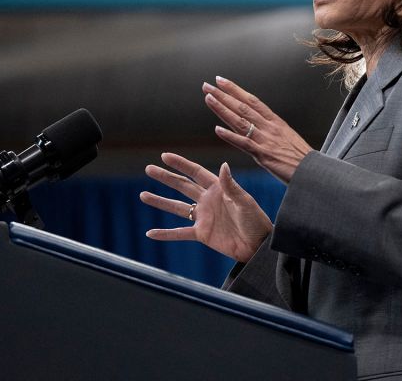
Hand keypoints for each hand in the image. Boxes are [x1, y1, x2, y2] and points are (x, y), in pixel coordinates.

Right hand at [140, 152, 272, 262]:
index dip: (180, 164)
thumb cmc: (256, 220)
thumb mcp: (244, 202)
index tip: (165, 155)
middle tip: (149, 169)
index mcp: (218, 188)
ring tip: (143, 195)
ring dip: (160, 201)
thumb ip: (231, 186)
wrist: (259, 245)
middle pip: (182, 186)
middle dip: (165, 177)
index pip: (195, 172)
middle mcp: (208, 200)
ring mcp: (203, 217)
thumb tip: (223, 165)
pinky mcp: (202, 234)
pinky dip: (165, 233)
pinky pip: (179, 233)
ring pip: (176, 207)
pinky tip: (150, 233)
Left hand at [203, 76, 312, 183]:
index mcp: (275, 121)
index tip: (221, 81)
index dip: (235, 90)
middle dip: (223, 95)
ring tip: (208, 98)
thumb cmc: (300, 157)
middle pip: (242, 107)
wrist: (313, 171)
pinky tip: (217, 129)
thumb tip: (259, 125)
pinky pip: (244, 143)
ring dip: (222, 109)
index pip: (252, 100)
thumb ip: (272, 130)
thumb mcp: (287, 137)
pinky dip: (230, 136)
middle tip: (207, 85)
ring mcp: (266, 139)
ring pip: (240, 120)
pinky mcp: (264, 155)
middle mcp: (269, 126)